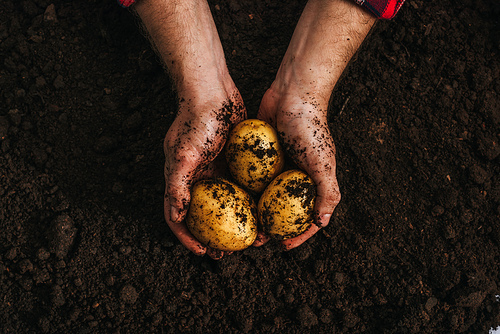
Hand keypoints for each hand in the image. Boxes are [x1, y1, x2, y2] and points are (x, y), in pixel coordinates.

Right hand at [164, 89, 245, 258]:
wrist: (213, 91)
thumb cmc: (196, 120)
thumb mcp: (184, 154)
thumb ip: (177, 185)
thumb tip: (177, 216)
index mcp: (180, 179)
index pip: (178, 216)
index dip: (187, 237)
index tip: (203, 252)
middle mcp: (196, 178)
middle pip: (202, 215)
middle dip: (213, 237)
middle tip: (227, 253)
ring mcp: (215, 170)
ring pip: (224, 204)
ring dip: (234, 223)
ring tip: (250, 237)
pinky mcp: (233, 162)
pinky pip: (240, 187)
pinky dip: (247, 202)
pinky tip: (262, 211)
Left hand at [254, 87, 340, 249]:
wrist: (292, 93)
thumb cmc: (310, 127)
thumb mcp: (323, 162)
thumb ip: (327, 192)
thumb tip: (322, 222)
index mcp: (312, 182)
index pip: (307, 217)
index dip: (297, 235)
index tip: (282, 247)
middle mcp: (294, 178)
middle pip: (282, 212)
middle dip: (270, 228)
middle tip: (255, 239)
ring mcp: (276, 168)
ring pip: (263, 198)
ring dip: (253, 213)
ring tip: (239, 224)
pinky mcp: (259, 157)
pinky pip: (251, 178)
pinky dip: (243, 190)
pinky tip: (229, 200)